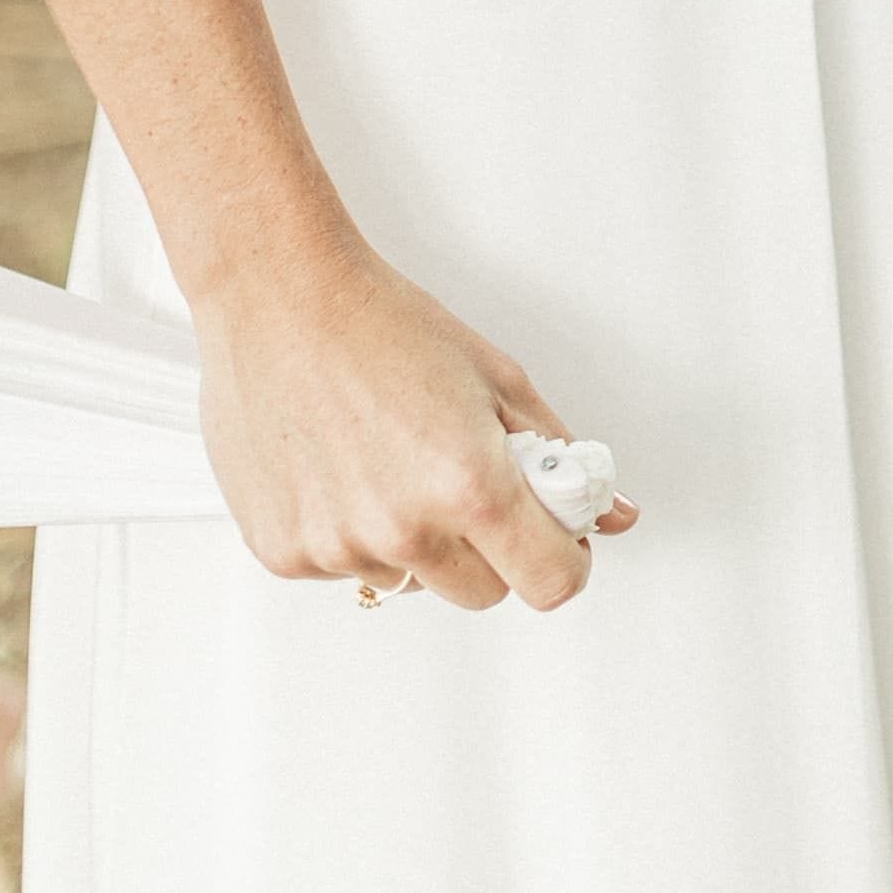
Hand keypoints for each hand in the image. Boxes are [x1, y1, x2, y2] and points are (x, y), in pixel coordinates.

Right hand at [195, 235, 637, 615]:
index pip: (550, 583)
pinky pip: (347, 570)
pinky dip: (355, 534)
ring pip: (413, 582)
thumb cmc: (386, 325)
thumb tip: (610, 514)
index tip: (558, 536)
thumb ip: (557, 455)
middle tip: (468, 483)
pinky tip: (344, 468)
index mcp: (470, 487)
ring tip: (392, 460)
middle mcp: (404, 532)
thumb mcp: (497, 379)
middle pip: (484, 593)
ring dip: (418, 542)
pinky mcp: (286, 555)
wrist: (281, 299)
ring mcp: (340, 550)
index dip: (565, 558)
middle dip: (492, 549)